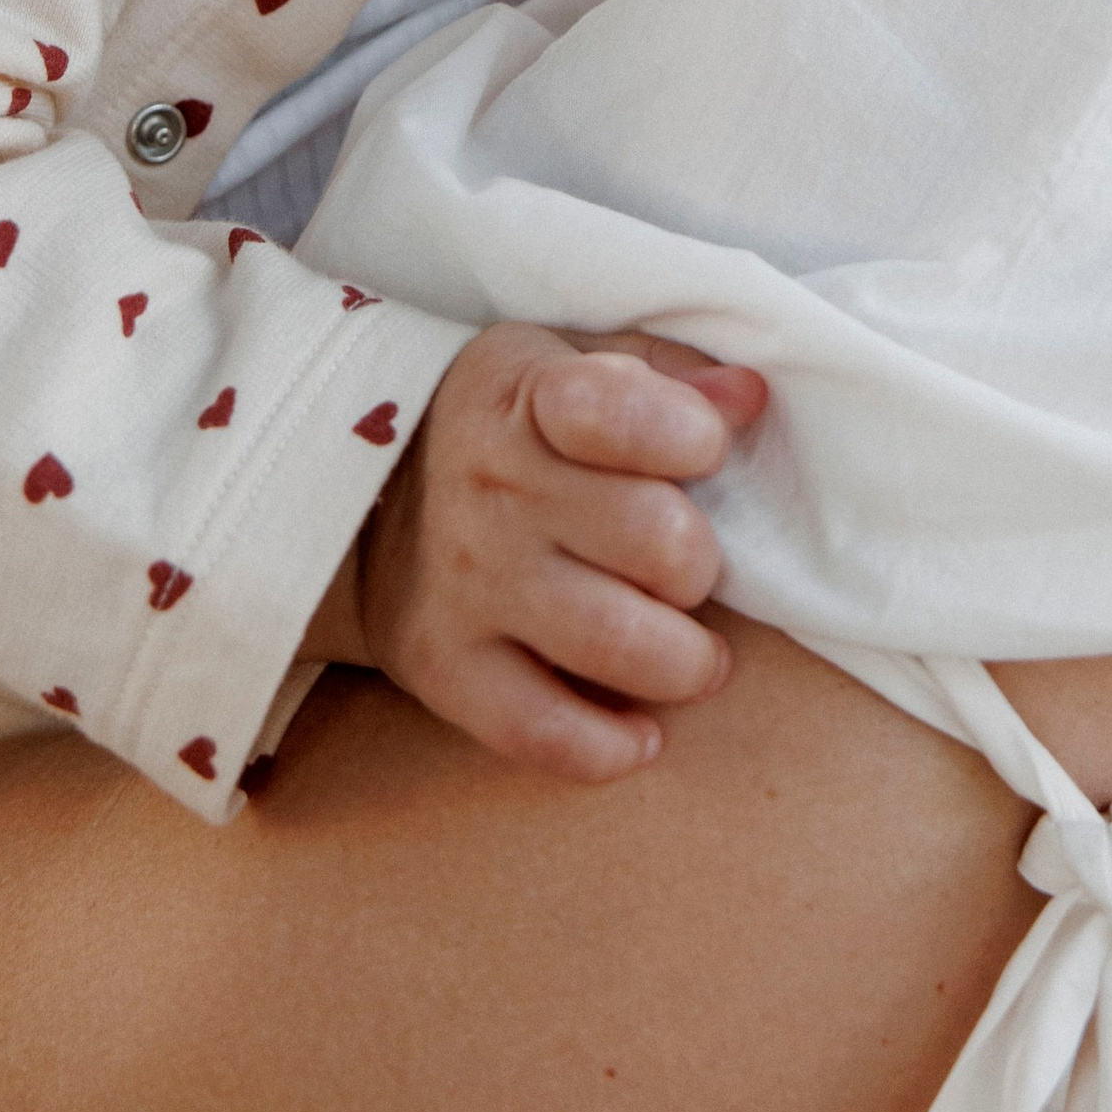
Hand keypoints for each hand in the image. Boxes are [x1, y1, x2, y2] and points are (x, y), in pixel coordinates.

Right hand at [346, 324, 767, 780]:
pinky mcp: (445, 668)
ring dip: (685, 662)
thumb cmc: (508, 427)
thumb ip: (664, 374)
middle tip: (687, 571)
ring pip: (620, 645)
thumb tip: (750, 398)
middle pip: (659, 541)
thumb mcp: (568, 364)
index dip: (696, 438)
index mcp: (528, 397)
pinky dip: (610, 747)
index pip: (630, 413)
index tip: (703, 455)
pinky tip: (641, 732)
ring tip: (694, 657)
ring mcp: (467, 583)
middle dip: (698, 563)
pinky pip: (545, 732)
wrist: (361, 499)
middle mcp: (493, 488)